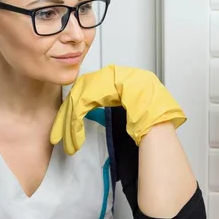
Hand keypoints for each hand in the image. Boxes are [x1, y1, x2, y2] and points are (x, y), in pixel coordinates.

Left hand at [50, 65, 186, 154]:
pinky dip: (75, 124)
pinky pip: (81, 105)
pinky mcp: (104, 87)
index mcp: (116, 78)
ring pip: (77, 100)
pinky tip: (74, 139)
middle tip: (57, 137)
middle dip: (65, 119)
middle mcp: (110, 74)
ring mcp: (108, 78)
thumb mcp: (127, 109)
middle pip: (79, 94)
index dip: (73, 111)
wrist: (160, 116)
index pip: (87, 92)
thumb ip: (109, 107)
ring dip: (69, 125)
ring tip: (65, 144)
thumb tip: (91, 115)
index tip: (65, 129)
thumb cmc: (151, 116)